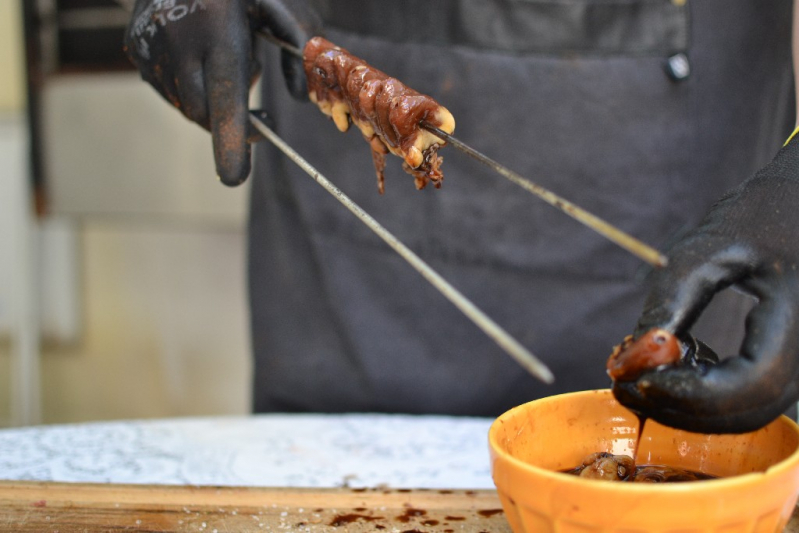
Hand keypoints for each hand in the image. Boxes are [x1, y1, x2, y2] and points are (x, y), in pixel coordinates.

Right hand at [124, 0, 320, 184]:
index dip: (230, 140)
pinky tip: (201, 54)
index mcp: (218, 27)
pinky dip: (192, 87)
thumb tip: (300, 97)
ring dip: (212, 100)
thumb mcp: (278, 3)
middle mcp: (178, 39)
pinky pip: (169, 90)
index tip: (233, 177)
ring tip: (225, 58)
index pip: (224, 96)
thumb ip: (301, 43)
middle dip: (232, 125)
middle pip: (204, 113)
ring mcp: (150, 44)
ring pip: (187, 104)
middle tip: (263, 118)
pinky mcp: (135, 47)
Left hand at [613, 134, 798, 433]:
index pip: (751, 384)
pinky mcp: (791, 358)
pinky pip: (751, 393)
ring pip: (749, 411)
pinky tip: (678, 360)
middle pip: (748, 411)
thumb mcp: (710, 245)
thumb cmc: (763, 210)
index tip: (640, 380)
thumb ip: (674, 299)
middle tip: (626, 387)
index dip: (691, 394)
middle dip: (682, 408)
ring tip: (642, 375)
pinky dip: (707, 390)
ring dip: (690, 405)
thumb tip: (632, 357)